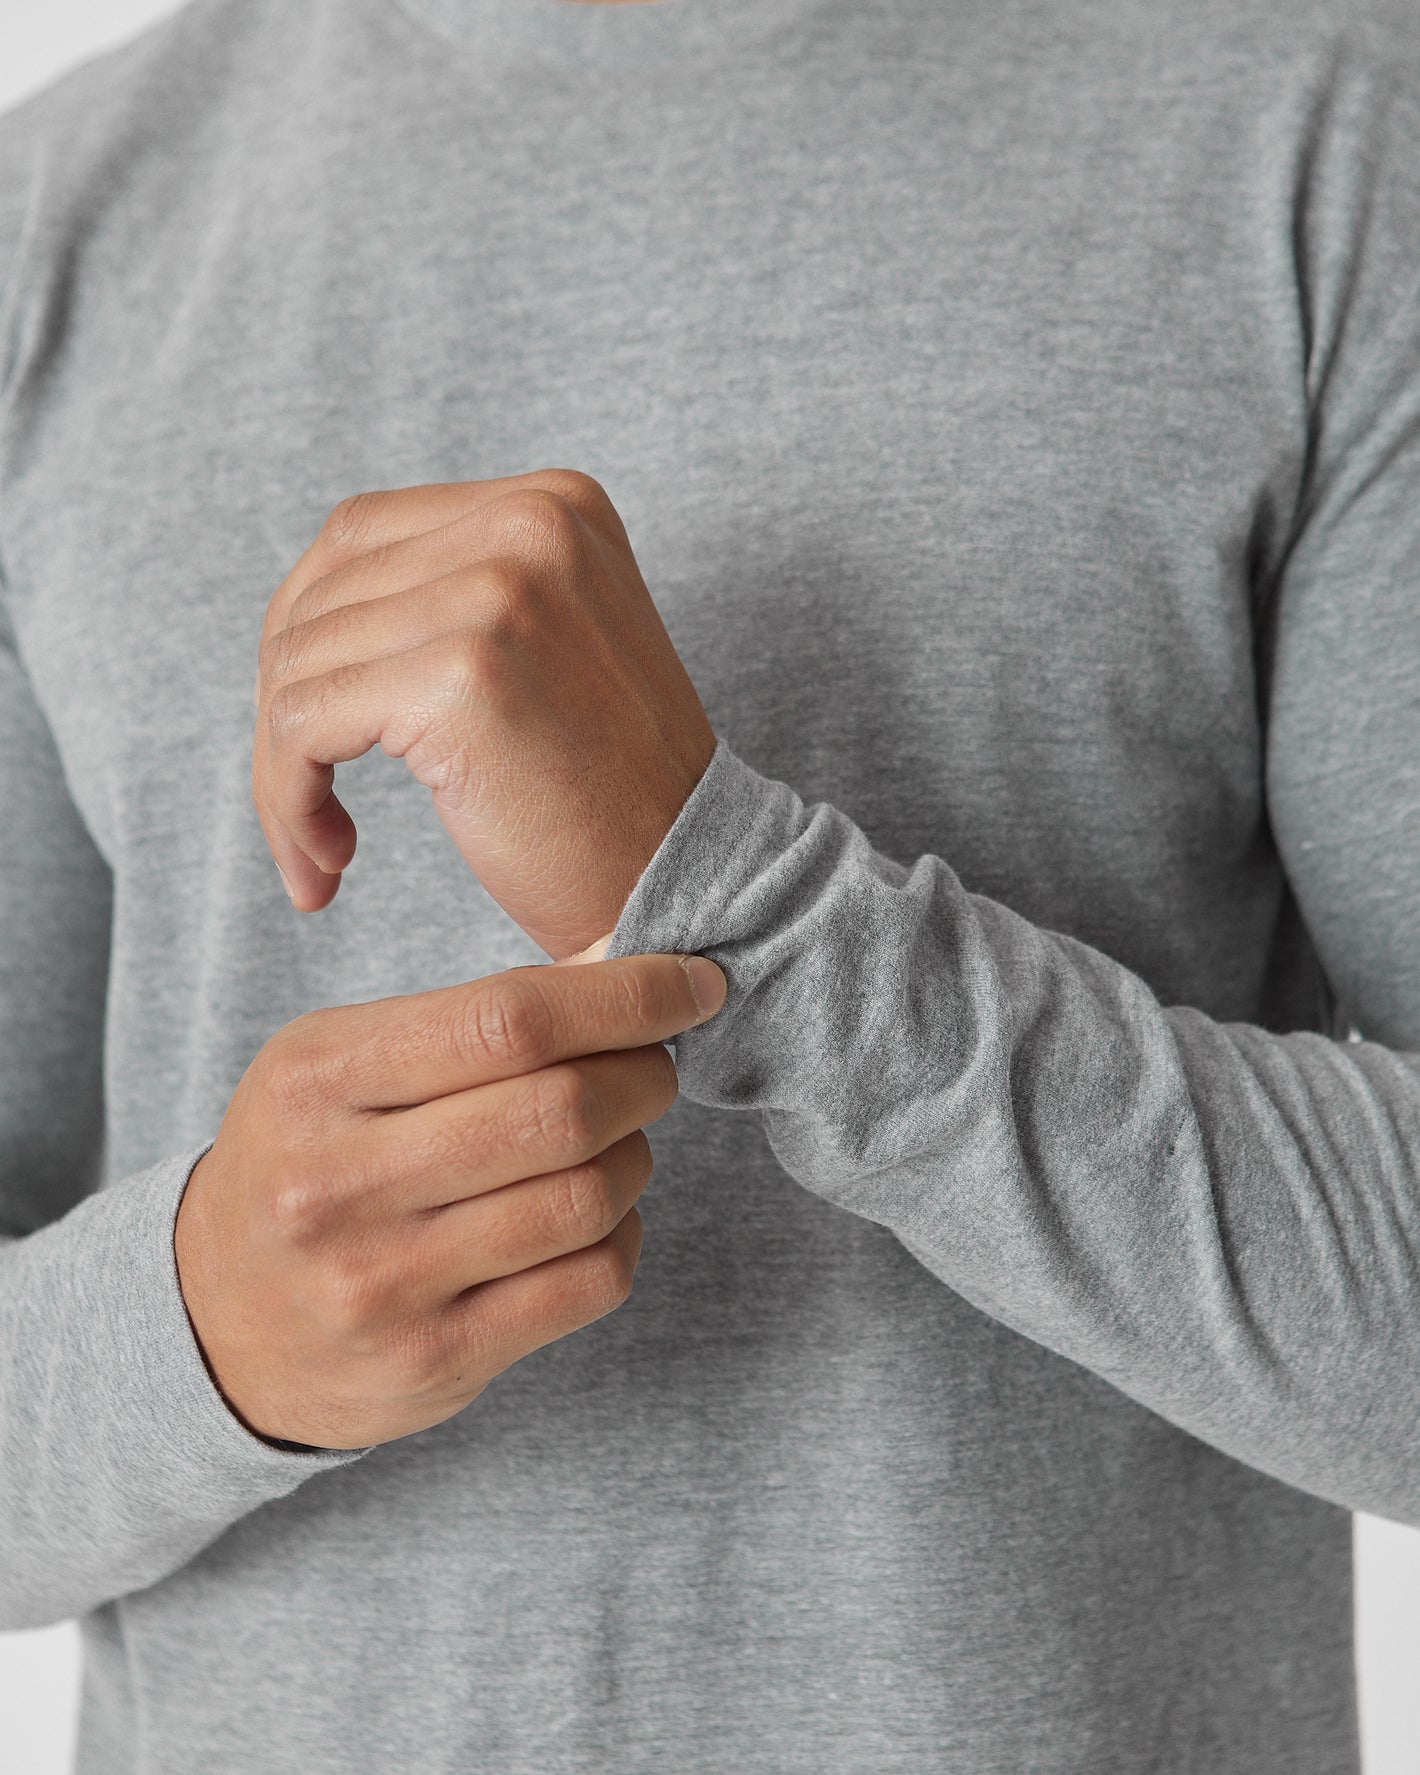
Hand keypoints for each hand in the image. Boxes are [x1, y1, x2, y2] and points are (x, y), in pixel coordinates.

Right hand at [173, 949, 725, 1450]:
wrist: (215, 1320)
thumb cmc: (309, 1158)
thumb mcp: (344, 1062)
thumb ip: (475, 1018)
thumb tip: (627, 961)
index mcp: (318, 1077)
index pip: (510, 1018)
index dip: (629, 994)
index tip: (693, 983)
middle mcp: (340, 1182)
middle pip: (561, 1108)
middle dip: (645, 1075)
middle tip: (656, 1067)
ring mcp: (384, 1283)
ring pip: (587, 1198)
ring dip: (637, 1157)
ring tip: (620, 1143)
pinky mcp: (434, 1361)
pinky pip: (588, 1282)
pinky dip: (623, 1235)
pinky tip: (598, 1217)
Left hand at [253, 469, 716, 958]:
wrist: (691, 887)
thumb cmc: (610, 796)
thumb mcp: (549, 645)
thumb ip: (455, 592)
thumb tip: (298, 612)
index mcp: (554, 502)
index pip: (358, 536)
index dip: (310, 641)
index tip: (318, 738)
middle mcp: (529, 524)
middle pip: (318, 596)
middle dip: (285, 708)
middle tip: (304, 809)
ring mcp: (500, 591)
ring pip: (297, 665)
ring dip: (282, 771)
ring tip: (320, 849)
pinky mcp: (463, 675)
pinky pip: (301, 722)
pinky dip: (288, 797)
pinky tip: (328, 857)